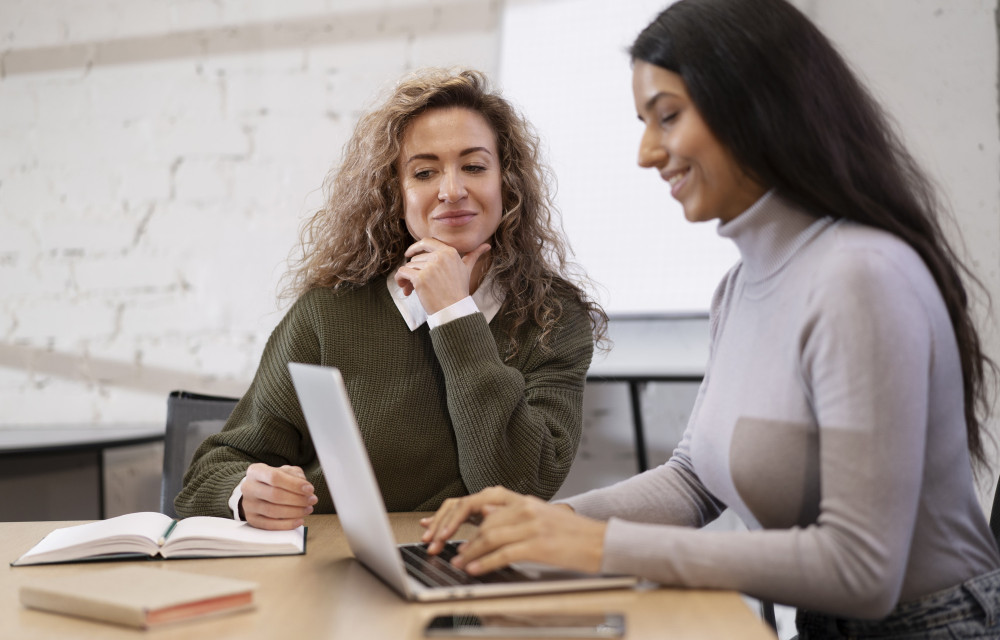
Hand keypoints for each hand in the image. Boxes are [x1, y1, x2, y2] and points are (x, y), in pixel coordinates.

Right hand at [240, 463, 316, 529]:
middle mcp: (249, 487)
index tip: (310, 489)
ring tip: (308, 509)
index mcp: (256, 471)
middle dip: (297, 499)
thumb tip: (306, 488)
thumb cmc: (274, 480)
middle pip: (274, 495)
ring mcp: (248, 505)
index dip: (295, 484)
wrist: (257, 491)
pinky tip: (299, 520)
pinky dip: (287, 524)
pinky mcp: (252, 519)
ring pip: (273, 511)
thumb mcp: (284, 471)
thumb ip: (295, 475)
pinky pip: (270, 525)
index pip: (275, 477)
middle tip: (312, 500)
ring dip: (295, 512)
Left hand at [393, 238, 490, 313]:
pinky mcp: (420, 278)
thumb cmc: (459, 290)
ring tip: (412, 290)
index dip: (415, 247)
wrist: (454, 309)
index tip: (408, 254)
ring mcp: (430, 267)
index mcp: (449, 252)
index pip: (426, 242)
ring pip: (409, 266)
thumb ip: (473, 255)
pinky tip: (405, 289)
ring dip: (407, 279)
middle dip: (414, 271)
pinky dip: (400, 280)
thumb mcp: (467, 270)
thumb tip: (487, 246)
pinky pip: (402, 273)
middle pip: (416, 258)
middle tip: (415, 284)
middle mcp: (439, 256)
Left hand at [419, 486, 605, 574]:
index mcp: (526, 501)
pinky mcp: (538, 545)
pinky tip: (476, 568)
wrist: (601, 542)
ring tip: (459, 563)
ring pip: (490, 537)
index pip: (483, 503)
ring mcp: (532, 526)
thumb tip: (485, 517)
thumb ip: (514, 516)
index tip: (441, 524)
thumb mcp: (541, 517)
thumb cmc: (573, 534)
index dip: (459, 514)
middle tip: (447, 550)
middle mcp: (527, 509)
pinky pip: (504, 553)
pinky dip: (485, 562)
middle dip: (461, 538)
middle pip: (483, 522)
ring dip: (470, 552)